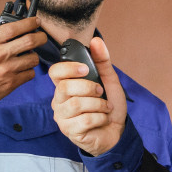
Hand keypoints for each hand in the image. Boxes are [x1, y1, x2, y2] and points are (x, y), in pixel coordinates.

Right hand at [0, 17, 47, 163]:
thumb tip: (3, 19)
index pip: (14, 27)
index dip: (28, 22)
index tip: (35, 21)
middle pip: (30, 41)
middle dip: (40, 37)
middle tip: (41, 36)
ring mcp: (6, 70)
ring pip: (33, 58)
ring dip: (33, 56)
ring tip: (27, 57)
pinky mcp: (11, 84)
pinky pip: (30, 74)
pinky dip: (28, 71)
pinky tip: (21, 70)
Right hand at [50, 37, 126, 155]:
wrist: (117, 131)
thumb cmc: (108, 106)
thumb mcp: (108, 80)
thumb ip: (102, 61)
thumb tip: (96, 40)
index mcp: (65, 85)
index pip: (54, 72)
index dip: (68, 68)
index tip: (85, 68)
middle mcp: (59, 100)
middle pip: (65, 87)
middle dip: (89, 87)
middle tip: (100, 92)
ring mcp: (62, 116)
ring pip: (76, 104)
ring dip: (98, 104)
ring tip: (105, 107)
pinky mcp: (69, 130)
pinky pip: (85, 120)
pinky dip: (100, 118)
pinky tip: (102, 119)